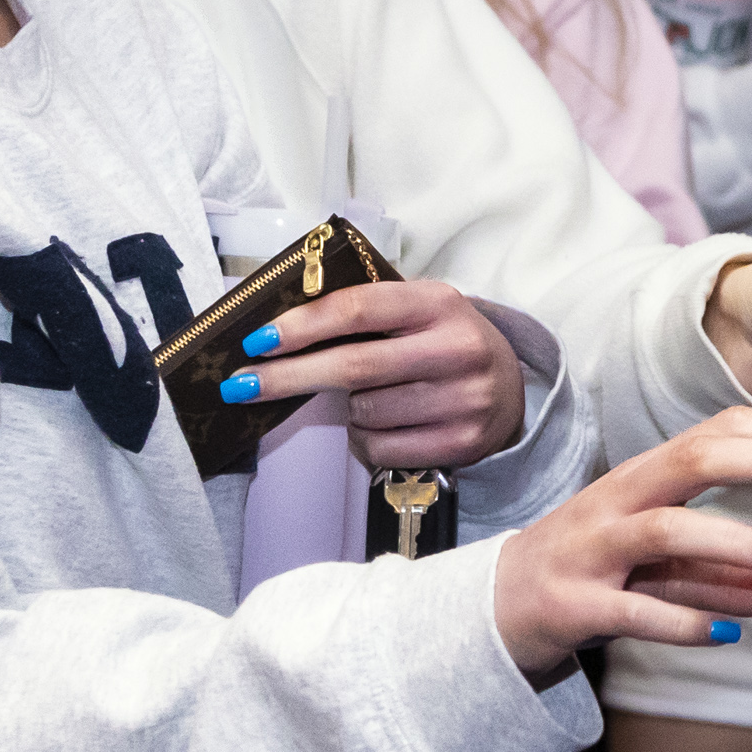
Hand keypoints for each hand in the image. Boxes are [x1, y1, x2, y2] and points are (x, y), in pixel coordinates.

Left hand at [229, 281, 524, 469]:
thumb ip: (364, 311)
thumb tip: (276, 332)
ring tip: (364, 399)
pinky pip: (383, 449)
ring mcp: (464, 400)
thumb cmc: (441, 341)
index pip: (358, 309)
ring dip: (345, 411)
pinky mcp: (463, 442)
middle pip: (353, 367)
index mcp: (440, 303)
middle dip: (287, 377)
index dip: (301, 326)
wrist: (511, 387)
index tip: (256, 342)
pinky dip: (366, 440)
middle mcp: (458, 349)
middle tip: (240, 385)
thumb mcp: (417, 310)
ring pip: (365, 413)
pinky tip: (384, 424)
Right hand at [491, 407, 751, 674]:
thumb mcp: (663, 557)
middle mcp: (617, 502)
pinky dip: (684, 623)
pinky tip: (730, 635)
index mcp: (644, 475)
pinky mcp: (575, 606)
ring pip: (666, 532)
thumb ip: (731, 565)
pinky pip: (635, 612)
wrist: (499, 606)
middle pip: (692, 459)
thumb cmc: (596, 568)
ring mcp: (593, 552)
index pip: (717, 431)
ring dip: (736, 543)